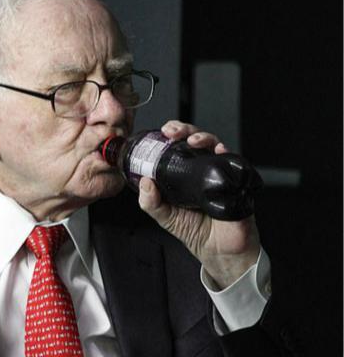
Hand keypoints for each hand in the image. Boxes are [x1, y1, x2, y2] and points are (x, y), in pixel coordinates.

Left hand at [138, 120, 260, 288]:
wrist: (220, 252)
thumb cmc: (196, 231)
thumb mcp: (166, 216)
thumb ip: (152, 202)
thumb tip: (144, 183)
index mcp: (184, 173)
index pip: (178, 146)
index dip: (172, 135)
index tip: (162, 132)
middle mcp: (203, 169)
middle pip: (197, 139)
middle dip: (185, 129)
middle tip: (173, 132)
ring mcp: (221, 173)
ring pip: (215, 145)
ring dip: (204, 138)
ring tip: (193, 141)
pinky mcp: (237, 182)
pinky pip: (235, 163)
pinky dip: (228, 154)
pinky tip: (220, 151)